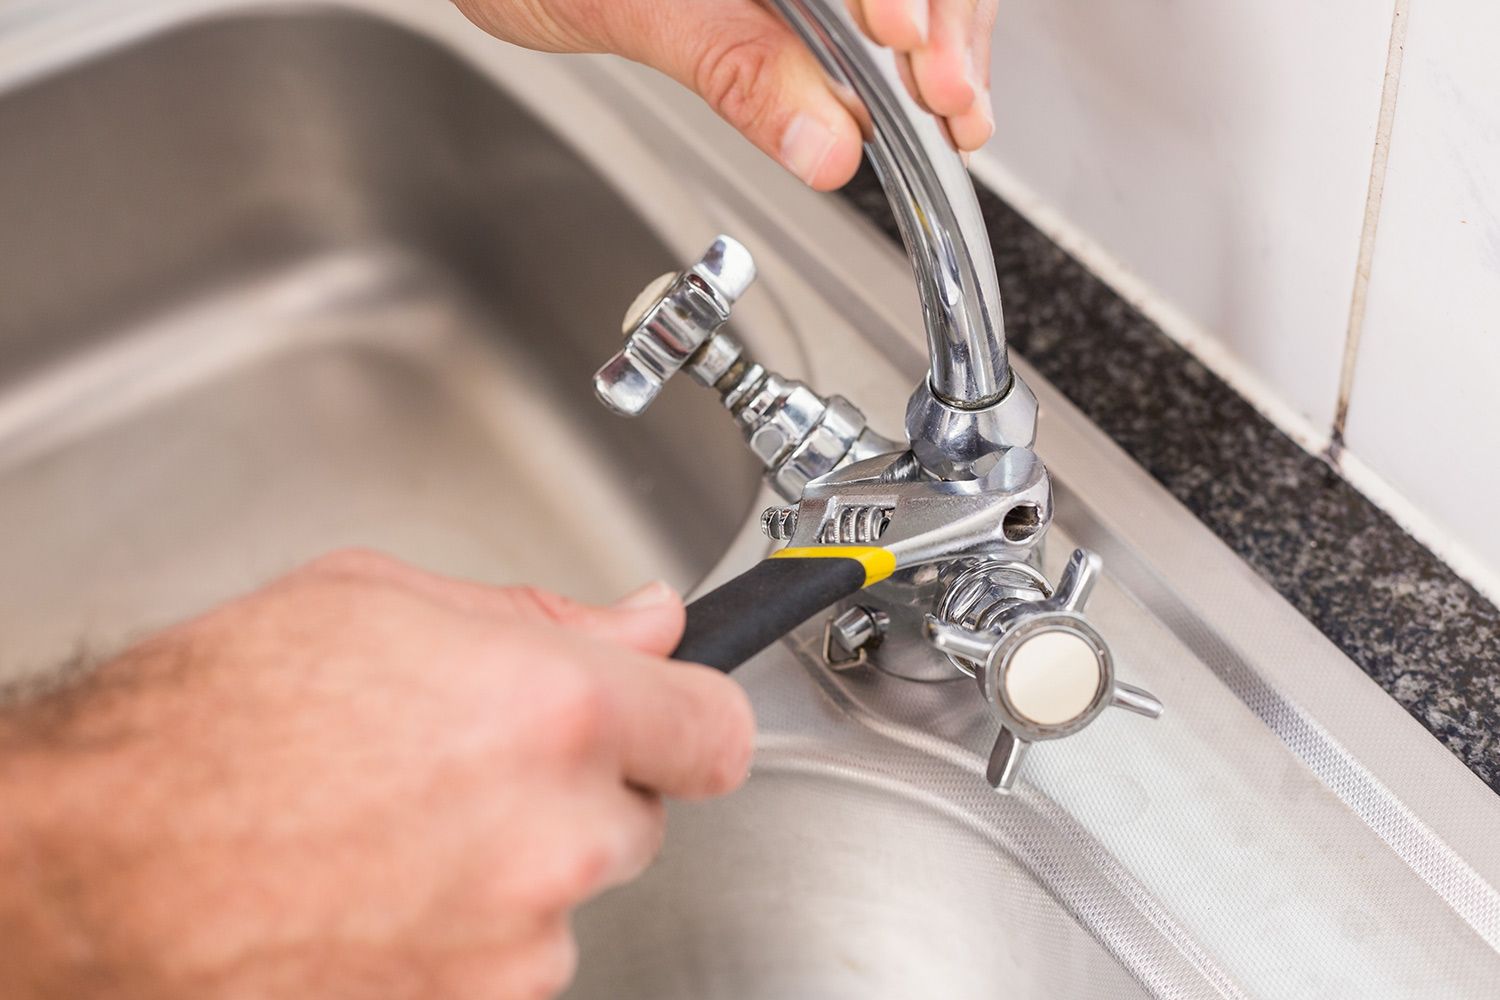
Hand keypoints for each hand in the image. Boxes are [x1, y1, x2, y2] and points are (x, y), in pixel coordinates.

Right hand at [0, 550, 753, 999]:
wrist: (88, 863)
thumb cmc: (205, 723)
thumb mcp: (379, 599)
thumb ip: (545, 616)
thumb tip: (646, 626)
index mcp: (552, 707)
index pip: (716, 728)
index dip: (692, 716)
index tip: (673, 717)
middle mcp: (553, 835)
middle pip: (638, 816)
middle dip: (579, 787)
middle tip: (470, 762)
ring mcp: (515, 945)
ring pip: (570, 895)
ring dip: (517, 866)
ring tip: (394, 828)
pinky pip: (510, 963)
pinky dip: (466, 933)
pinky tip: (375, 891)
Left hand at [451, 0, 998, 189]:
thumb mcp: (620, 2)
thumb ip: (735, 66)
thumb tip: (828, 141)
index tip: (912, 51)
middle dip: (942, 24)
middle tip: (950, 103)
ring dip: (941, 43)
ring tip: (952, 113)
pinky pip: (878, 6)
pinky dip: (907, 52)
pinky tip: (925, 97)